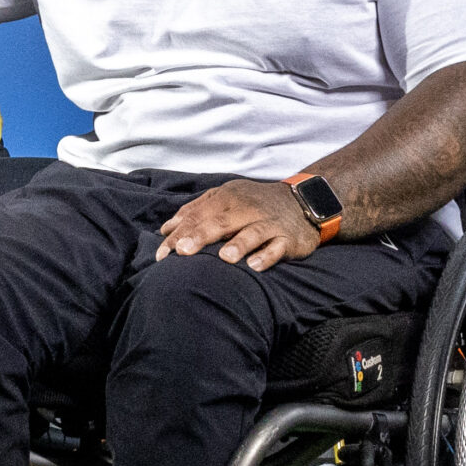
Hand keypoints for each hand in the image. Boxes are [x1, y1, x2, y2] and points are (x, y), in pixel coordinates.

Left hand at [155, 180, 323, 272]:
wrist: (302, 201)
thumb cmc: (254, 204)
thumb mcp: (225, 199)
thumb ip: (195, 212)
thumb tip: (166, 228)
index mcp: (228, 198)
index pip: (199, 215)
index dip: (180, 233)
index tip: (162, 253)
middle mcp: (247, 209)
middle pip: (221, 221)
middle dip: (201, 236)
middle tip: (183, 252)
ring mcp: (269, 223)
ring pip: (253, 232)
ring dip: (239, 244)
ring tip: (224, 258)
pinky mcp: (288, 238)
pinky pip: (277, 247)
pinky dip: (267, 256)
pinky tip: (255, 266)